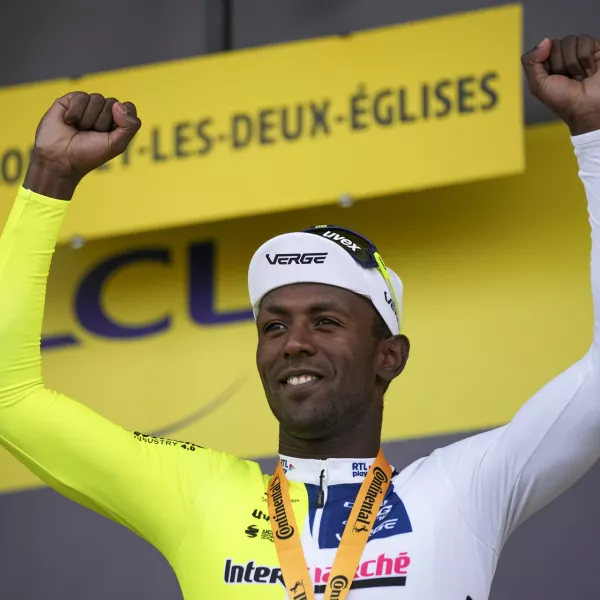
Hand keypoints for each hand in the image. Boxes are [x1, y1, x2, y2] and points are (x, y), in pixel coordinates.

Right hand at [24, 92, 141, 198]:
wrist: (60, 158)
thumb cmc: (89, 154)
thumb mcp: (117, 145)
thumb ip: (129, 126)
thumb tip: (119, 104)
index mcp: (118, 123)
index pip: (129, 108)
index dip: (122, 118)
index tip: (112, 133)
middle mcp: (103, 112)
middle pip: (112, 103)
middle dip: (102, 122)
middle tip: (92, 135)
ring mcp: (87, 105)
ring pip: (97, 99)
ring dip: (88, 119)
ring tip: (80, 130)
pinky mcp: (70, 100)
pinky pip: (81, 96)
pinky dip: (75, 112)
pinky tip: (69, 122)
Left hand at [522, 35, 599, 134]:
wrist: (587, 107)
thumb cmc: (564, 101)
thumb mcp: (537, 85)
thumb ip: (530, 62)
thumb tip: (544, 41)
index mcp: (548, 66)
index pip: (542, 48)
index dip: (545, 62)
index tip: (552, 77)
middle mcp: (563, 58)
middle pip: (556, 44)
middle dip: (560, 64)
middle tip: (568, 79)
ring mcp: (579, 52)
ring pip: (570, 41)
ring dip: (573, 63)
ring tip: (579, 76)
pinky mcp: (595, 49)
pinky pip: (585, 41)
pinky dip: (585, 58)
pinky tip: (589, 70)